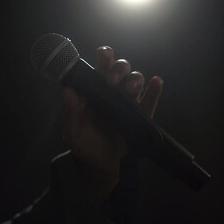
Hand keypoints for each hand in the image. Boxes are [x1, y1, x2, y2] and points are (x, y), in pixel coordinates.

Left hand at [61, 46, 162, 204]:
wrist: (101, 166)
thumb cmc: (85, 143)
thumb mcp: (72, 130)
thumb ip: (71, 111)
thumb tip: (68, 91)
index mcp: (95, 90)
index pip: (101, 66)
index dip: (104, 56)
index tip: (103, 57)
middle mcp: (113, 91)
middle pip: (121, 68)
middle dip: (119, 68)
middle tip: (111, 80)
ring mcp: (129, 102)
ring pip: (136, 80)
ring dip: (135, 78)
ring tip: (131, 88)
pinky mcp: (142, 116)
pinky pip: (151, 100)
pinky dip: (155, 89)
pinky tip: (156, 82)